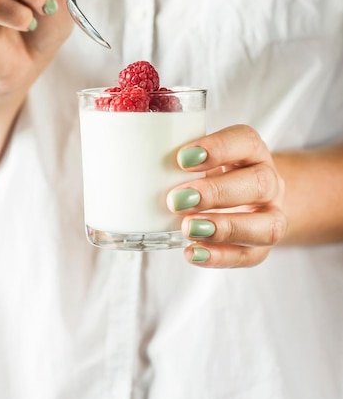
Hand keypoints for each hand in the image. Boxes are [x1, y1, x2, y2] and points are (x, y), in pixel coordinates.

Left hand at [167, 125, 286, 267]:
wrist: (243, 199)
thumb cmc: (210, 172)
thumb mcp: (199, 157)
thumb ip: (176, 159)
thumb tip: (129, 164)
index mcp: (252, 152)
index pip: (246, 141)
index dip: (218, 148)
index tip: (182, 159)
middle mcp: (269, 182)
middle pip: (259, 184)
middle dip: (217, 193)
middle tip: (178, 200)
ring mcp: (271, 215)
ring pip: (266, 226)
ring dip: (225, 228)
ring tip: (187, 228)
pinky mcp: (262, 246)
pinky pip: (250, 256)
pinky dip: (220, 257)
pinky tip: (192, 252)